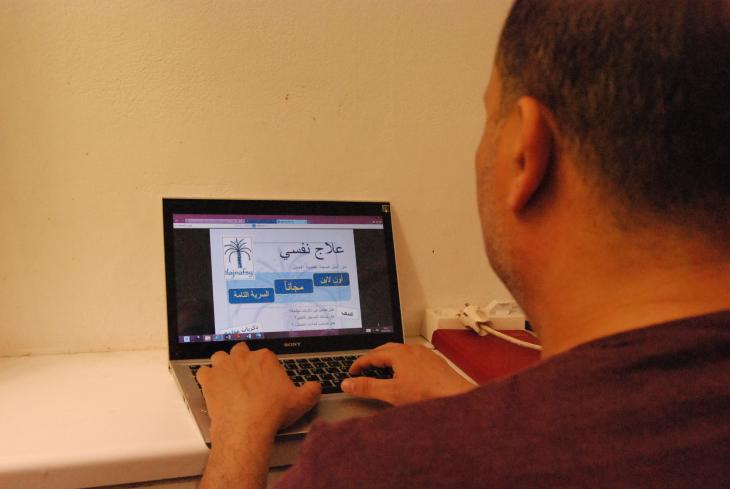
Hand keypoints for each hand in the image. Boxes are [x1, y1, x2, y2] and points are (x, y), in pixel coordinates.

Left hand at [196, 342, 320, 445]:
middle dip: (243, 360)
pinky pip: (203, 371)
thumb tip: (315, 386)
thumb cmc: (272, 413)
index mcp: (265, 358)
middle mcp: (243, 358)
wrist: (247, 427)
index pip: (264, 355)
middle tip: (247, 376)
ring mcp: (224, 367)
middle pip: (241, 350)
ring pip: (220, 356)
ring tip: (228, 378)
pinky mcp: (209, 380)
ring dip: (223, 364)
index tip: (266, 378)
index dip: (264, 367)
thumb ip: (311, 390)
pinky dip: (206, 377)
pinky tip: (212, 386)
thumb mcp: (301, 401)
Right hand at [341, 343, 474, 405]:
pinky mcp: (434, 361)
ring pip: (401, 352)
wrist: (455, 396)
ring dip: (388, 359)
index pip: (372, 355)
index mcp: (399, 353)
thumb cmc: (426, 394)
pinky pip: (413, 357)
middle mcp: (412, 349)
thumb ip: (367, 387)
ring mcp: (424, 354)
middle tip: (363, 368)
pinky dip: (402, 363)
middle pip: (386, 349)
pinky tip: (405, 374)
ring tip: (382, 370)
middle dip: (372, 358)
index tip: (351, 372)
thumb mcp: (391, 393)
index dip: (359, 364)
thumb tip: (348, 384)